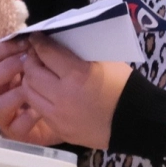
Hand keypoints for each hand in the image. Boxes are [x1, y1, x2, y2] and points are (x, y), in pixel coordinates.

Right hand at [0, 37, 64, 144]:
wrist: (71, 116)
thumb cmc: (58, 85)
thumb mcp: (50, 65)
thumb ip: (41, 52)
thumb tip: (41, 36)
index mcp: (4, 72)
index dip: (6, 48)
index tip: (26, 42)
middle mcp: (0, 92)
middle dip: (7, 69)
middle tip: (25, 63)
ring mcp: (5, 113)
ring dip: (14, 95)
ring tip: (31, 89)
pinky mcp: (15, 132)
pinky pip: (14, 126)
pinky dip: (26, 118)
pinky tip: (39, 111)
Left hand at [12, 38, 131, 150]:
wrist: (136, 121)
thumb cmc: (123, 86)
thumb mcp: (104, 61)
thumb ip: (78, 53)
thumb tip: (58, 43)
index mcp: (77, 74)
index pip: (46, 53)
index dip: (38, 42)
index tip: (36, 37)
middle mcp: (63, 96)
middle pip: (31, 73)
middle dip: (31, 60)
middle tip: (36, 55)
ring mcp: (59, 115)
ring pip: (29, 93)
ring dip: (31, 80)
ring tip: (39, 74)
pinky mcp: (59, 129)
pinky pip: (39, 110)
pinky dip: (39, 98)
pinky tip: (47, 92)